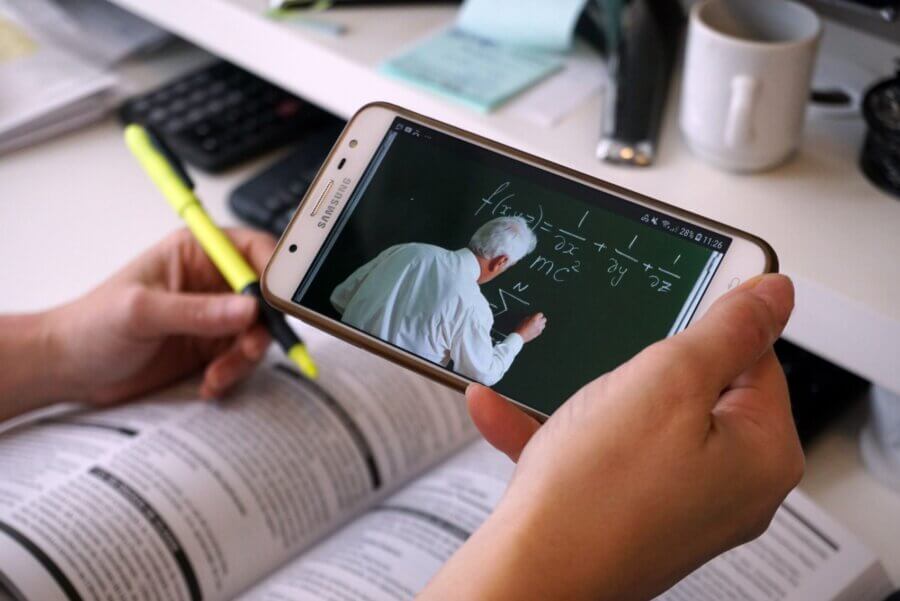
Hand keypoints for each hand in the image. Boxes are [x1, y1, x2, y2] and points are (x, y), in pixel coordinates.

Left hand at [44, 228, 276, 404]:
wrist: (69, 371)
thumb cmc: (91, 326)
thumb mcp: (141, 313)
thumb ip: (197, 311)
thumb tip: (249, 309)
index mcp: (195, 253)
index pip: (253, 251)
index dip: (274, 274)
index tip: (278, 303)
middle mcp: (211, 282)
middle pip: (264, 297)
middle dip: (262, 327)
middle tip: (248, 349)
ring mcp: (214, 317)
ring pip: (258, 332)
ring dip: (245, 358)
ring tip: (217, 375)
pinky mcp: (212, 347)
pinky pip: (242, 359)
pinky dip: (234, 375)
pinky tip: (209, 384)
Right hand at [424, 275, 801, 600]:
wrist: (529, 577)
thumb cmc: (598, 493)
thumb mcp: (668, 380)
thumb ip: (727, 330)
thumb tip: (775, 293)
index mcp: (761, 453)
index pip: (756, 360)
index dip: (708, 331)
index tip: (668, 319)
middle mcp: (728, 486)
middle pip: (694, 391)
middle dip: (635, 373)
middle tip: (608, 378)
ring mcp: (675, 505)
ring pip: (635, 424)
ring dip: (582, 402)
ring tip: (553, 403)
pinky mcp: (628, 516)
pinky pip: (597, 458)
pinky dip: (557, 436)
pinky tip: (498, 412)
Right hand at [514, 312, 546, 342]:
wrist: (520, 337)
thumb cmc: (520, 328)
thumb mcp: (524, 320)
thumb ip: (530, 318)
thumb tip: (533, 317)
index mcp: (535, 318)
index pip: (541, 314)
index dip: (538, 315)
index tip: (535, 316)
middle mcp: (538, 323)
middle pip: (545, 319)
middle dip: (541, 319)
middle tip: (537, 320)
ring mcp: (539, 329)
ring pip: (544, 325)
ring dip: (541, 324)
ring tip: (536, 325)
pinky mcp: (538, 333)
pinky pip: (541, 330)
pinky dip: (539, 329)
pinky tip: (534, 329)